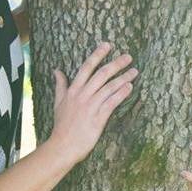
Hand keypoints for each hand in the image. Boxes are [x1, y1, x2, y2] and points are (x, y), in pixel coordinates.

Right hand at [47, 42, 137, 165]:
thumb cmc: (62, 125)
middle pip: (101, 74)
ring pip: (109, 87)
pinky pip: (112, 102)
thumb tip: (57, 70)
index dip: (97, 54)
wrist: (63, 146)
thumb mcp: (58, 102)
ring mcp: (91, 106)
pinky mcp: (98, 118)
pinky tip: (130, 87)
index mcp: (73, 90)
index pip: (86, 67)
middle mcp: (83, 95)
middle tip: (128, 56)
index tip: (108, 45)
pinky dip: (121, 94)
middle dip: (116, 63)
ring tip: (134, 71)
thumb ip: (60, 85)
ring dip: (123, 78)